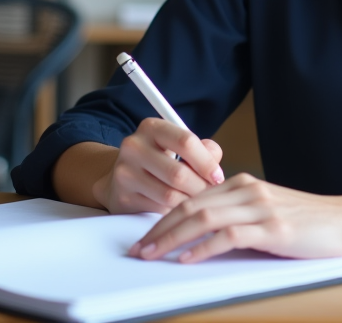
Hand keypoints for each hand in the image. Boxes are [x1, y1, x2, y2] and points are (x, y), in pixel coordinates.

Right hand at [91, 117, 224, 214]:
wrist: (122, 179)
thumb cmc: (161, 160)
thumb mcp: (179, 147)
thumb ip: (204, 151)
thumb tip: (216, 172)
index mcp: (151, 128)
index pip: (185, 142)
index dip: (207, 162)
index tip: (218, 177)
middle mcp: (134, 147)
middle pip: (178, 173)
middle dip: (201, 188)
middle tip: (210, 195)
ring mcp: (125, 173)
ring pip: (170, 195)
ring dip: (189, 202)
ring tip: (197, 202)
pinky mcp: (123, 198)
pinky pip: (159, 210)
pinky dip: (175, 213)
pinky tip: (179, 210)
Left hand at [127, 173, 341, 262]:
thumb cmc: (310, 221)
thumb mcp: (268, 212)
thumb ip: (238, 217)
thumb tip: (202, 237)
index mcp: (243, 185)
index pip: (192, 198)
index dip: (163, 217)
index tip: (145, 237)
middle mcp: (248, 190)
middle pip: (190, 205)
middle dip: (159, 228)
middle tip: (138, 249)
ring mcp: (260, 208)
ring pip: (203, 217)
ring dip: (172, 237)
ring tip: (153, 254)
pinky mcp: (273, 229)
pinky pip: (229, 236)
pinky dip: (204, 247)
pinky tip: (188, 259)